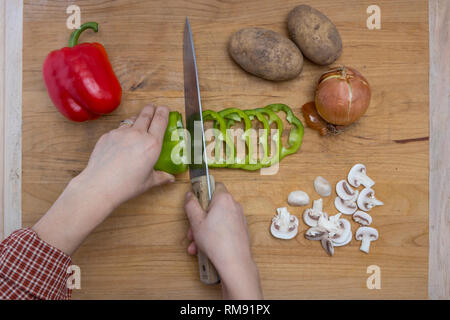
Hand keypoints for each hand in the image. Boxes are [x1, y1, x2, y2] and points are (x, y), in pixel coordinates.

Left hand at [75, 104, 174, 207]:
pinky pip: (118, 129)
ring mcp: (120, 133)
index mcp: (152, 144)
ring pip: (131, 119)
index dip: (163, 111)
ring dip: (137, 119)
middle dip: (151, 108)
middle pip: (146, 113)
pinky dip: (123, 132)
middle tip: (153, 108)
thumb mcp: (148, 182)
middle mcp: (137, 134)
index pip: (160, 119)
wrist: (99, 186)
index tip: (165, 108)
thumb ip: (161, 177)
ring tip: (138, 124)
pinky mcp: (107, 135)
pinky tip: (122, 142)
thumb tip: (170, 178)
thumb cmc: (125, 186)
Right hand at [184, 183, 262, 298]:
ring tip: (196, 245)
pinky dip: (214, 236)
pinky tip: (205, 249)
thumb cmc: (216, 241)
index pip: (214, 185)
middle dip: (200, 219)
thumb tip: (190, 195)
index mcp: (224, 199)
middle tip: (192, 231)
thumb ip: (191, 205)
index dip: (203, 192)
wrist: (234, 262)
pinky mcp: (241, 231)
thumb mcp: (196, 221)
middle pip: (213, 207)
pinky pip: (224, 229)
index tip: (195, 201)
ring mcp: (239, 219)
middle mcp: (234, 206)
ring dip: (204, 231)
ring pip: (217, 220)